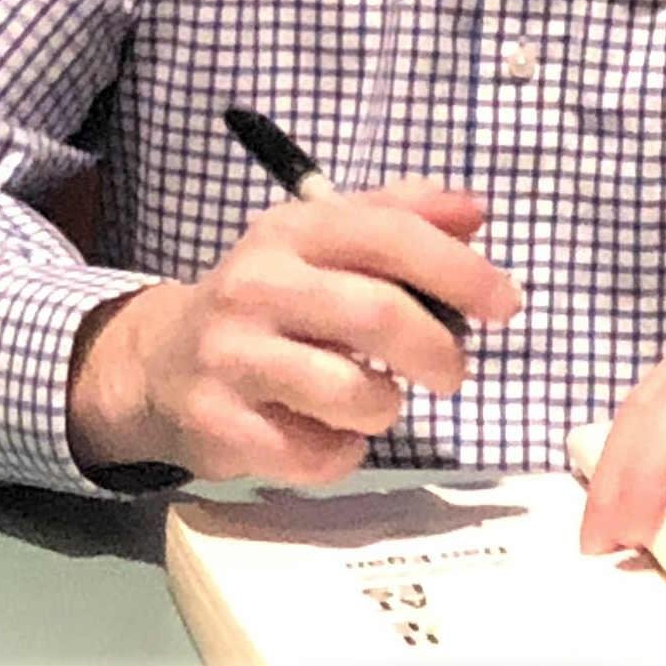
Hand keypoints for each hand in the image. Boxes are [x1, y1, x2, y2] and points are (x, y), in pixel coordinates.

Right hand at [68, 177, 521, 483]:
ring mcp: (232, 356)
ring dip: (387, 406)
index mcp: (295, 228)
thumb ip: (402, 216)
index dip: (460, 270)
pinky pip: (314, 453)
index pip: (390, 236)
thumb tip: (475, 212)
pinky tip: (331, 433)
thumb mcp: (325, 240)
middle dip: (438, 351)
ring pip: (352, 392)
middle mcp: (258, 283)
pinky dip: (342, 452)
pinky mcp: (218, 424)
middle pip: (379, 314)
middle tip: (453, 372)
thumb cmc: (273, 298)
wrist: (160, 363)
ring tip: (377, 399)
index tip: (505, 303)